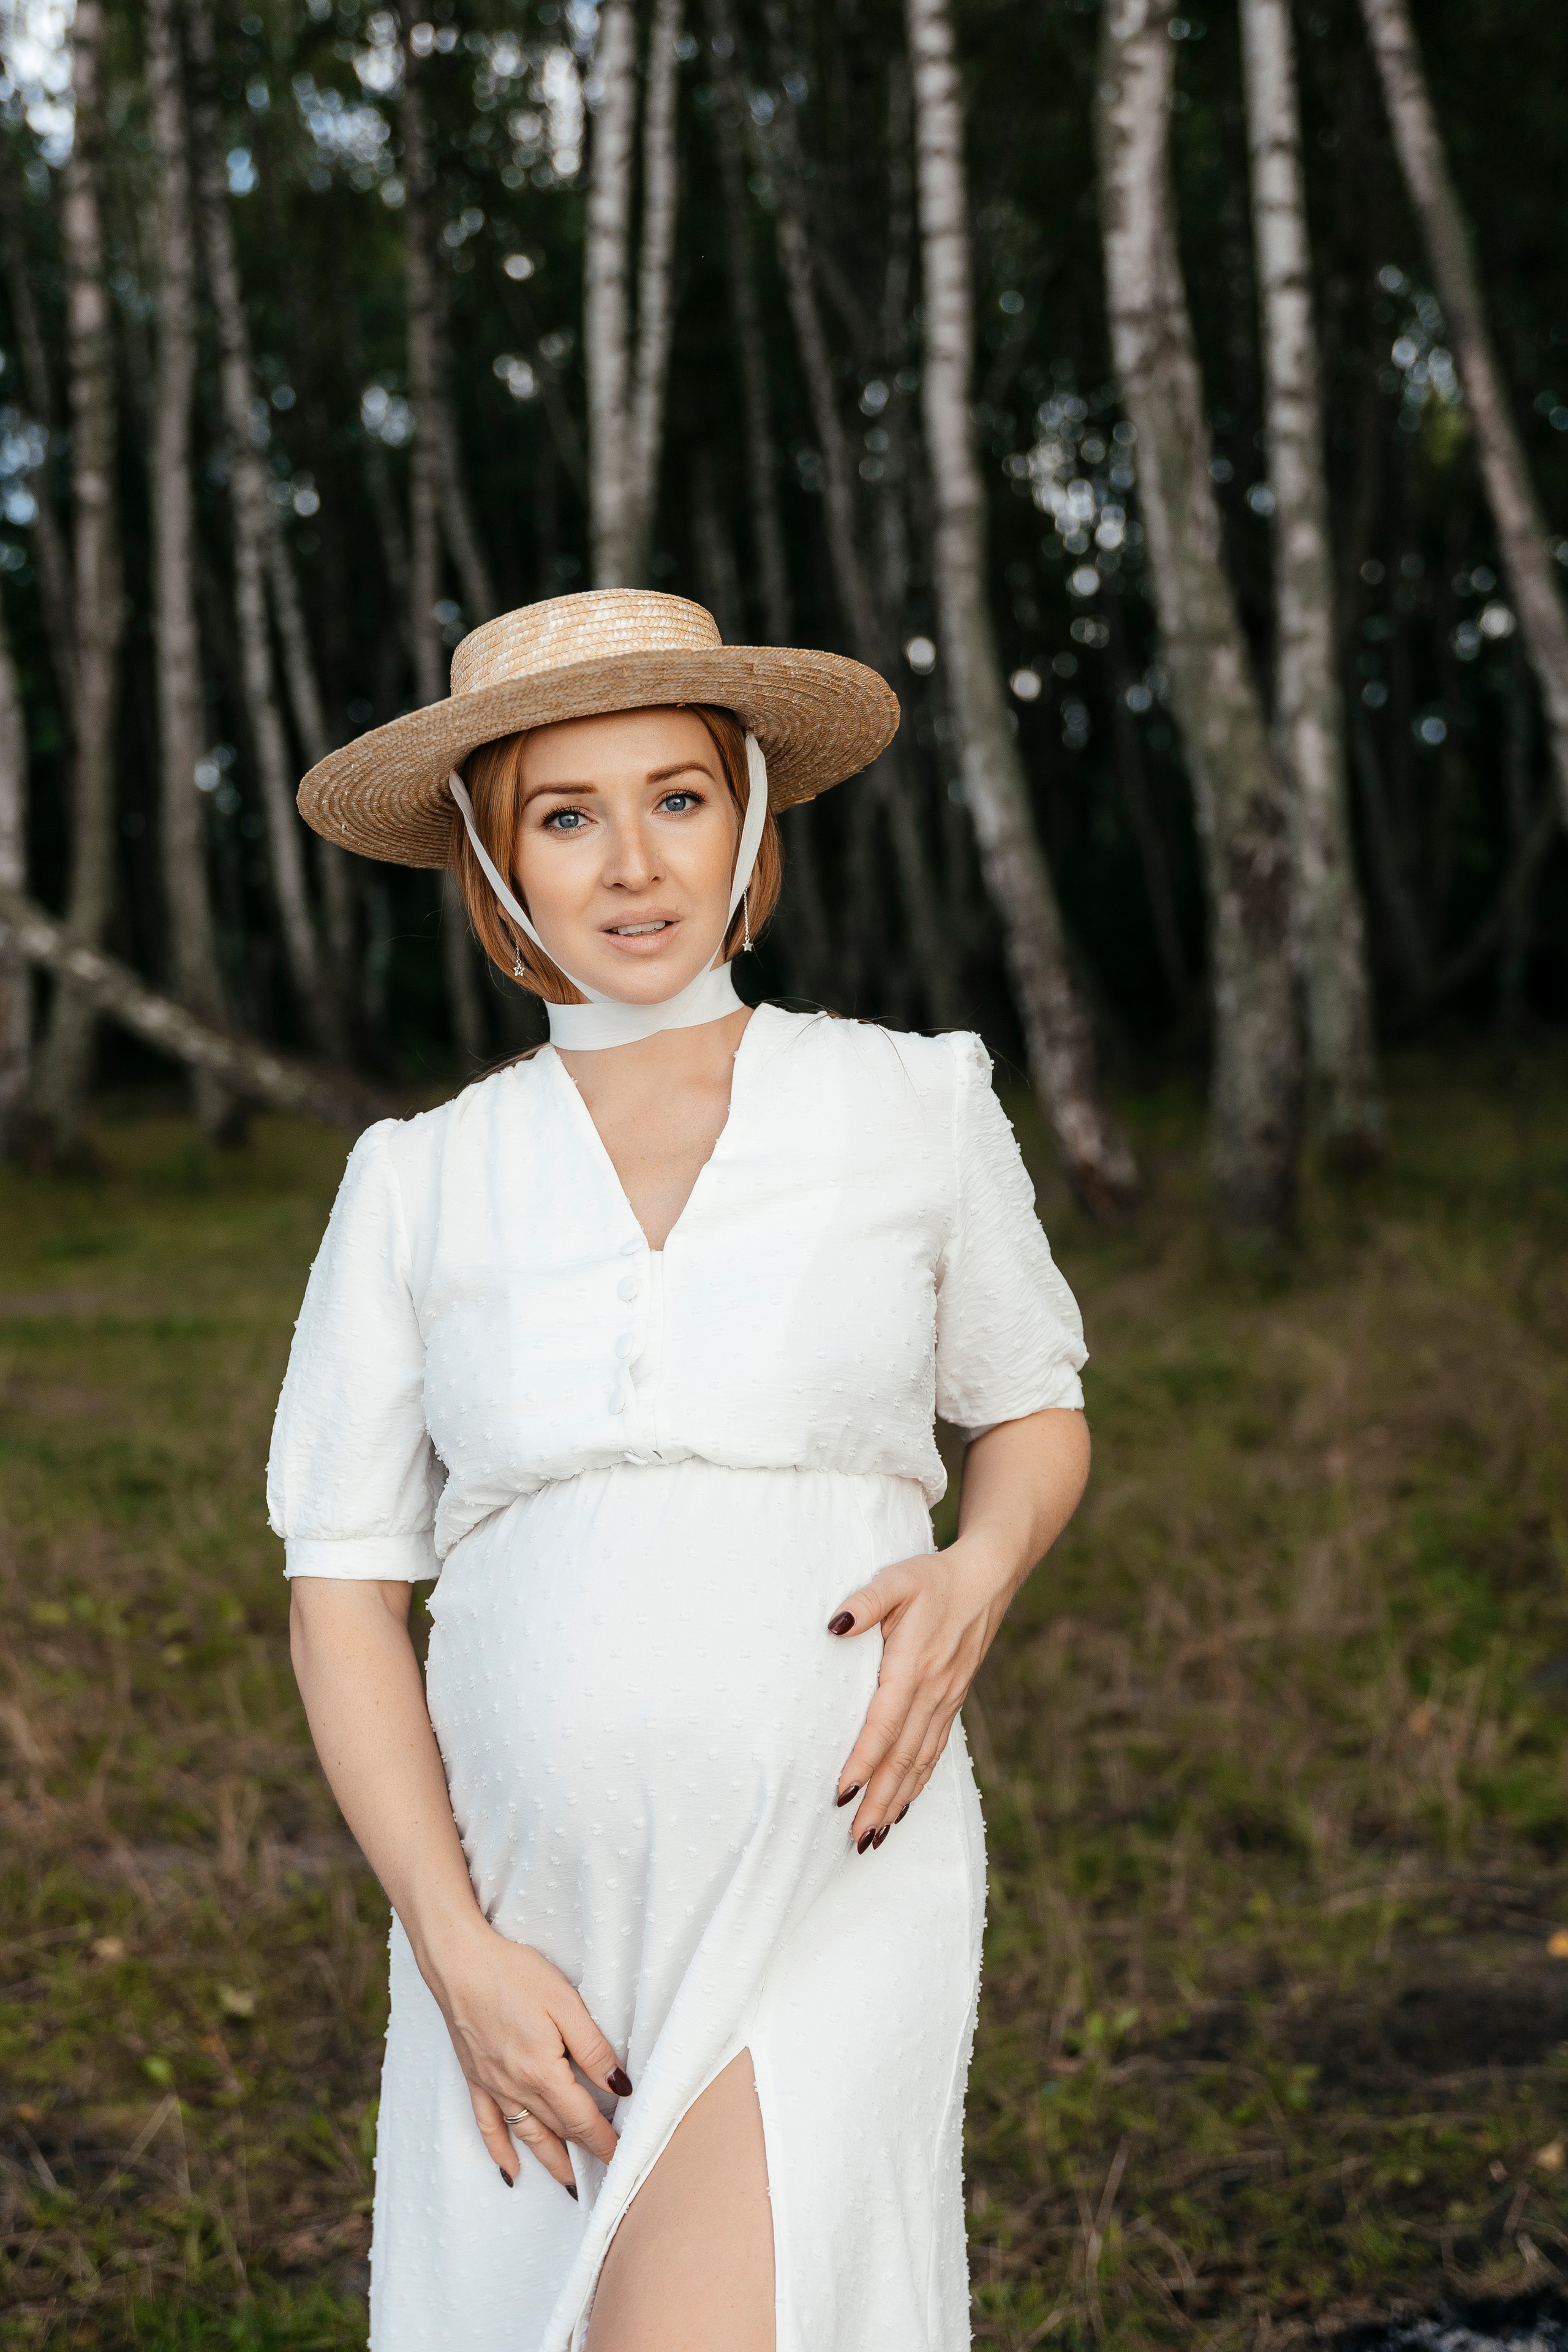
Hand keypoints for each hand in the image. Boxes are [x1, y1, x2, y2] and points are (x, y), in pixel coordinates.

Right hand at [424, 1922, 633, 2193]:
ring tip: (568, 2184)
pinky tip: (510, 2169)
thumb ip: (593, 2050)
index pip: (581, 2118)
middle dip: (583, 2151)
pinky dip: (500, 2151)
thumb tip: (619, 2087)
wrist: (458, 1962)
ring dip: (549, 2161)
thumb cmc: (513, 1975)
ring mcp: (492, 2086)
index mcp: (543, 2072)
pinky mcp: (475, 2077)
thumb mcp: (566, 2004)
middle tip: (606, 2171)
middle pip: (557, 2129)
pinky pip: (488, 2125)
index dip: (604, 2140)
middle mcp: (516, 2088)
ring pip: (526, 2134)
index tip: (622, 2156)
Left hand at [826, 1537, 1016, 1849]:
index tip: (842, 1793)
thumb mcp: (897, 1579)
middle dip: (879, 1800)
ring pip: (920, 1762)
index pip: (884, 1725)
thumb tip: (835, 1625)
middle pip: (903, 1758)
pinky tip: (903, 1805)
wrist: (986, 1579)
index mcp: (914, 1665)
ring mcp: (946, 1700)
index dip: (864, 1762)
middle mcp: (933, 1691)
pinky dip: (918, 1783)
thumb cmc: (933, 1578)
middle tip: (855, 1838)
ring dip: (897, 1801)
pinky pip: (934, 1751)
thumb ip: (866, 1601)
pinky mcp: (952, 1702)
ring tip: (873, 1836)